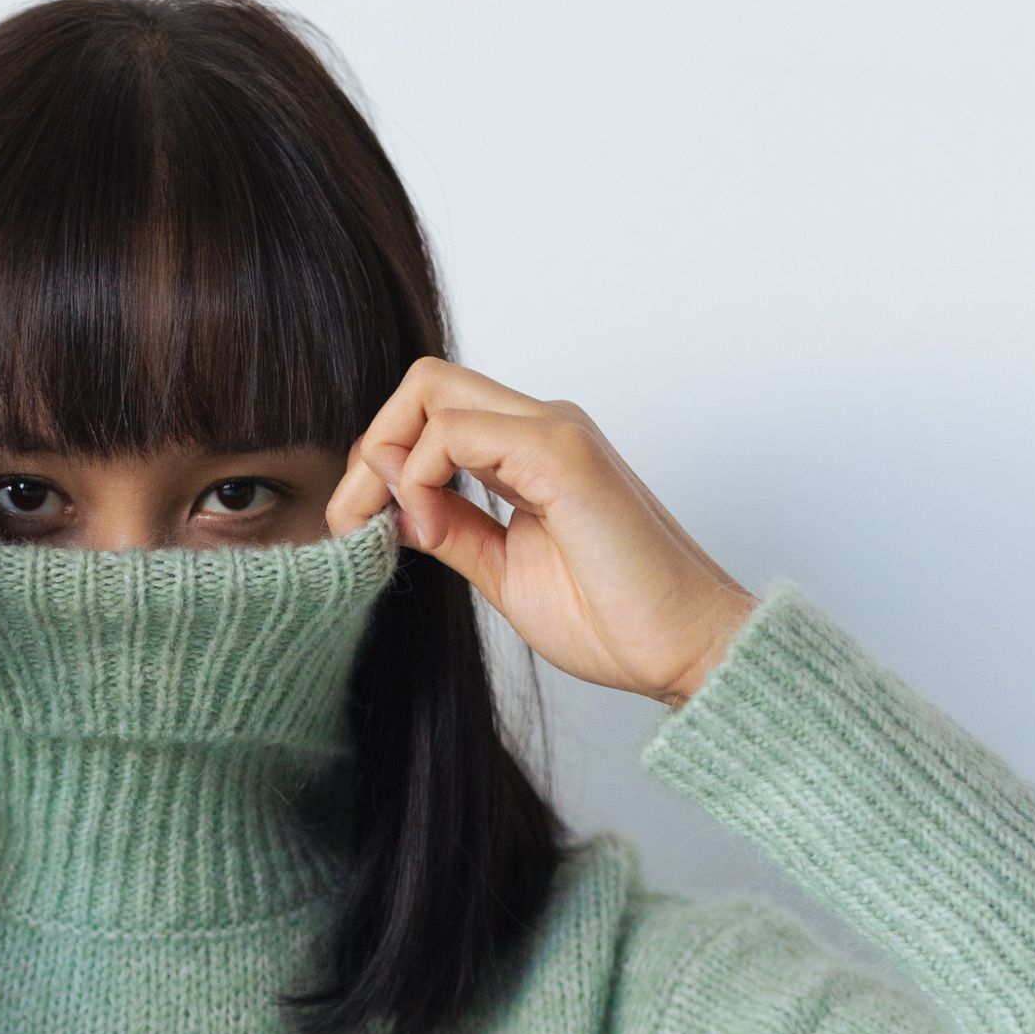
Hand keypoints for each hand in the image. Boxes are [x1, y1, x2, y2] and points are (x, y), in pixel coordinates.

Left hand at [325, 358, 759, 708]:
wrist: (684, 649)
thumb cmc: (613, 619)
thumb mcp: (502, 573)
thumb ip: (450, 532)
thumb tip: (391, 504)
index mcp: (529, 452)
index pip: (431, 411)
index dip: (379, 459)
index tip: (358, 526)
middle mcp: (542, 427)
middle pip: (425, 383)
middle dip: (369, 447)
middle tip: (350, 522)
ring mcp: (554, 434)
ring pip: (433, 393)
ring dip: (385, 461)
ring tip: (381, 531)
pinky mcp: (562, 456)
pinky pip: (458, 432)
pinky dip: (421, 476)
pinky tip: (426, 526)